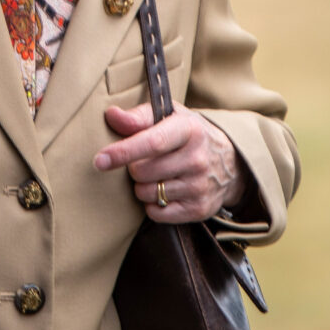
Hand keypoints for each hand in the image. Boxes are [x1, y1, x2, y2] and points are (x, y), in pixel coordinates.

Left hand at [94, 103, 246, 222]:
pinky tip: (163, 191)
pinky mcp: (199, 209)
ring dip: (141, 186)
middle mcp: (197, 158)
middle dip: (133, 168)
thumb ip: (138, 116)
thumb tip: (111, 115)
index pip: (152, 142)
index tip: (99, 160)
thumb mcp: (169, 116)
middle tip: (142, 161)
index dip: (123, 152)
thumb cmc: (187, 134)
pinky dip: (152, 205)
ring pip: (147, 193)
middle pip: (143, 172)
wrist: (230, 162)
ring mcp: (200, 186)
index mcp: (188, 129)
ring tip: (155, 175)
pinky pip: (157, 214)